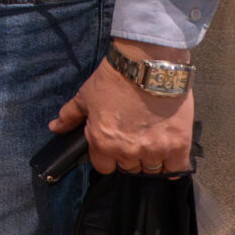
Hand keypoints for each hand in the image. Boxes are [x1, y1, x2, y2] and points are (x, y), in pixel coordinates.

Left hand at [51, 44, 194, 174]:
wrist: (147, 65)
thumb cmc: (115, 79)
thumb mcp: (85, 96)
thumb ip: (70, 116)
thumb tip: (56, 127)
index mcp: (103, 142)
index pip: (104, 167)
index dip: (107, 157)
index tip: (112, 146)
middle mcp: (128, 150)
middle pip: (129, 168)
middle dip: (129, 156)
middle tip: (133, 139)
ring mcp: (155, 149)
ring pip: (152, 168)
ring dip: (151, 159)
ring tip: (152, 142)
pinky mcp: (178, 144)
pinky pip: (177, 168)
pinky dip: (174, 165)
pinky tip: (171, 157)